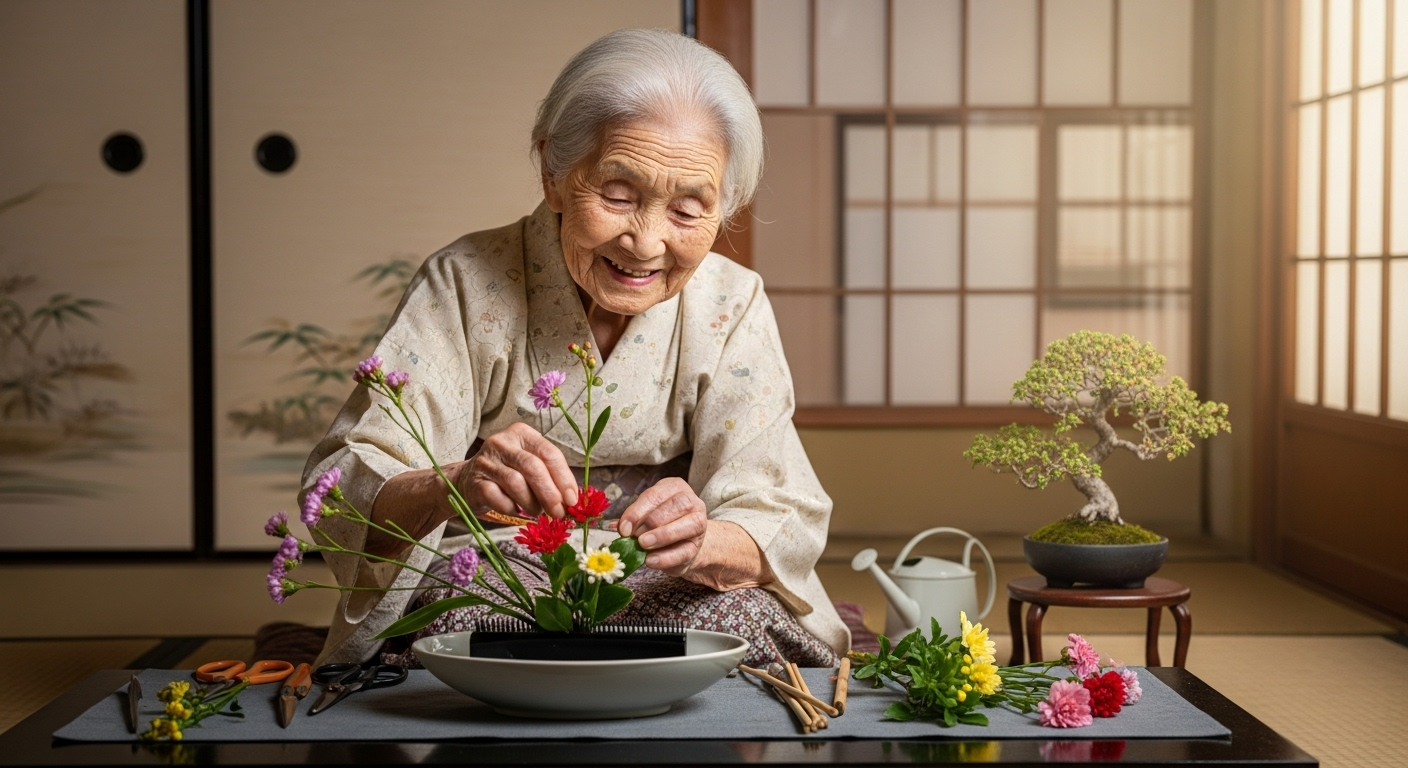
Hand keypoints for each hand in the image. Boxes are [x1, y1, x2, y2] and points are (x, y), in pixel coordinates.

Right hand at [453, 422, 577, 517]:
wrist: (467, 481)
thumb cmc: (508, 473)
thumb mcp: (530, 465)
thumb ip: (550, 476)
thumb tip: (572, 499)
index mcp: (522, 433)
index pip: (549, 453)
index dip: (564, 478)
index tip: (572, 499)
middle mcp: (502, 442)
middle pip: (533, 467)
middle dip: (550, 494)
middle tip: (558, 513)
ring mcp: (486, 461)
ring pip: (516, 483)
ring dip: (531, 503)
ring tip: (536, 511)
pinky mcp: (475, 482)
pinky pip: (499, 499)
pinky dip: (512, 508)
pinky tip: (515, 510)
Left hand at [617, 477, 706, 573]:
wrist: (683, 544)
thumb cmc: (661, 524)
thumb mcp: (645, 515)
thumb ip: (632, 519)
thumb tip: (613, 526)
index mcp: (674, 487)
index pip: (654, 496)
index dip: (636, 512)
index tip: (623, 528)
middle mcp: (690, 501)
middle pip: (671, 508)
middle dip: (649, 524)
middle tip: (634, 538)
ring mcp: (699, 523)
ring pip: (684, 526)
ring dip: (660, 537)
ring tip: (643, 545)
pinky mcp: (697, 546)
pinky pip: (684, 551)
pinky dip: (665, 557)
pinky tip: (651, 560)